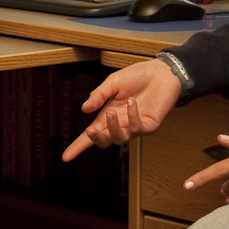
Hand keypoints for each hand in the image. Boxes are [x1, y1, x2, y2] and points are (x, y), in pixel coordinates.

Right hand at [62, 59, 182, 160]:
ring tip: (112, 111)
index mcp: (108, 114)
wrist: (162, 72)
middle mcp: (120, 123)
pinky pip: (138, 128)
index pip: (91, 134)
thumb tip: (84, 109)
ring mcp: (135, 126)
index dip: (78, 146)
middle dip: (96, 139)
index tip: (65, 157)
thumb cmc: (138, 76)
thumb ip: (99, 95)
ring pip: (120, 139)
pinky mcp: (149, 125)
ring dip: (113, 128)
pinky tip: (131, 101)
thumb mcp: (113, 82)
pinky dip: (132, 116)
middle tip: (90, 130)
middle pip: (104, 142)